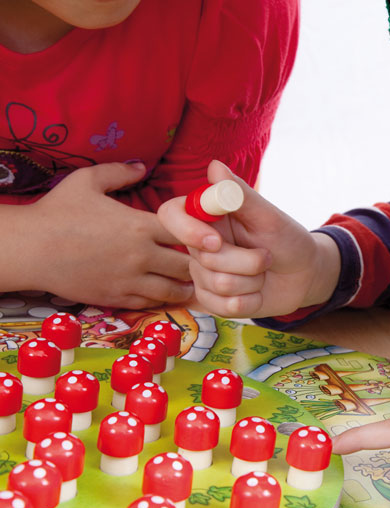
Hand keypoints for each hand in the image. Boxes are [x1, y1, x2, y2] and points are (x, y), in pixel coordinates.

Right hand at [10, 162, 192, 308]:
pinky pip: (151, 303)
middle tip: (204, 262)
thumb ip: (119, 172)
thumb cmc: (57, 211)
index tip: (203, 233)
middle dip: (198, 263)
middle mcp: (140, 255)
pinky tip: (167, 292)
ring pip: (174, 289)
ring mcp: (129, 280)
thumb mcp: (86, 181)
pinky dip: (163, 299)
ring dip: (185, 285)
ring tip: (191, 280)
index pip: (188, 232)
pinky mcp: (117, 297)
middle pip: (187, 264)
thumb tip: (141, 165)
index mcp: (139, 225)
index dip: (199, 233)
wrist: (29, 248)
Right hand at [157, 160, 341, 317]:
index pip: (171, 215)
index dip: (187, 230)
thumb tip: (214, 166)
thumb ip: (240, 195)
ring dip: (253, 280)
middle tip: (266, 255)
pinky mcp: (213, 301)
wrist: (304, 274)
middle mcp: (199, 245)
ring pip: (218, 285)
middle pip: (205, 260)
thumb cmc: (287, 239)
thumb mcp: (268, 216)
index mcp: (207, 217)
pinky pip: (224, 307)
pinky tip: (257, 292)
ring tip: (263, 271)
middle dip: (246, 262)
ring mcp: (203, 275)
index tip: (216, 241)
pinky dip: (251, 301)